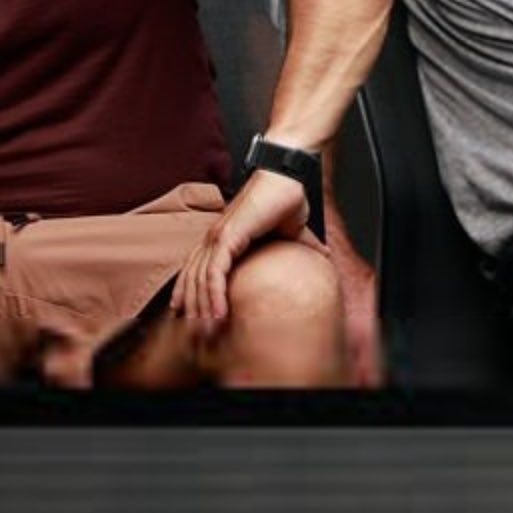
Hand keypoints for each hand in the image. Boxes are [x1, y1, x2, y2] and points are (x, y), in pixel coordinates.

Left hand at [172, 170, 313, 341]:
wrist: (287, 177)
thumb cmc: (285, 198)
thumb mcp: (292, 232)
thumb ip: (301, 248)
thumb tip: (322, 258)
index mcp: (223, 238)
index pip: (199, 270)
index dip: (191, 292)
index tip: (190, 315)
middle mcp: (214, 238)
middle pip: (193, 279)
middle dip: (192, 308)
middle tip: (194, 335)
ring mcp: (217, 237)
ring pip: (200, 279)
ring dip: (201, 307)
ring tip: (205, 332)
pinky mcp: (227, 236)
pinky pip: (214, 271)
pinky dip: (213, 294)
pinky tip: (217, 313)